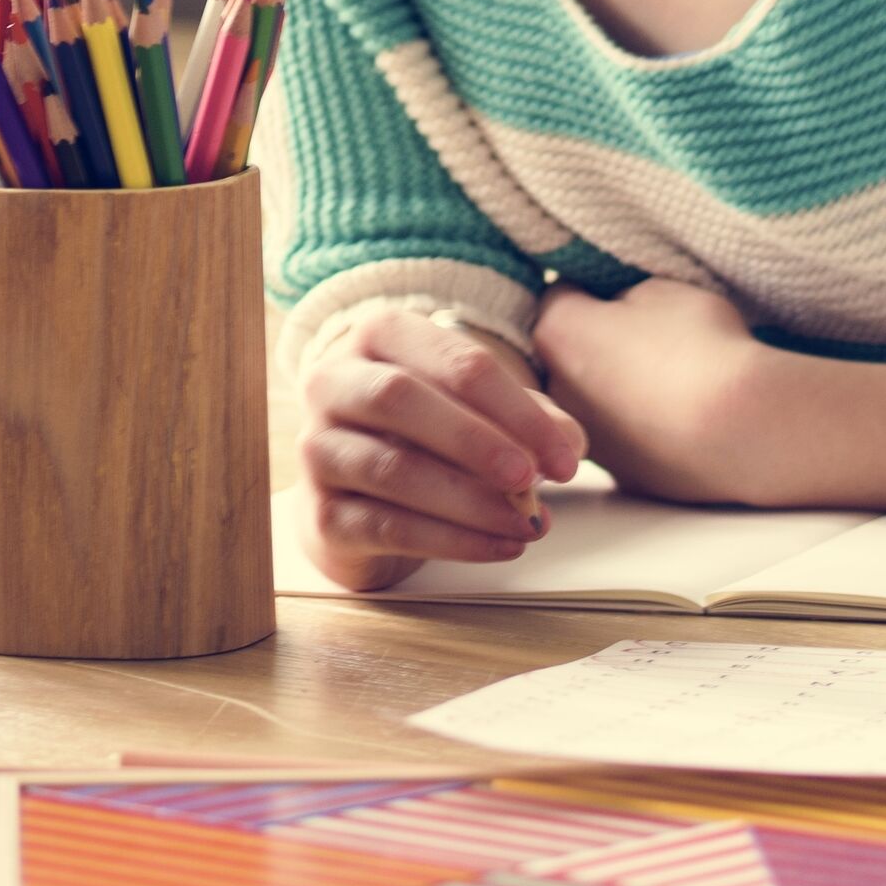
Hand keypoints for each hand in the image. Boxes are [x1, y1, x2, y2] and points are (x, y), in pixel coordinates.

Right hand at [294, 299, 588, 591]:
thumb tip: (567, 444)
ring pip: (390, 468)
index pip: (453, 360)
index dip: (516, 408)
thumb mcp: (479, 415)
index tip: (565, 457)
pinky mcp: (321, 514)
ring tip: (525, 524)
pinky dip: (452, 541)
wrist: (359, 499)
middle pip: (398, 398)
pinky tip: (499, 546)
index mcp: (379, 339)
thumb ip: (527, 421)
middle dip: (474, 440)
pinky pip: (387, 526)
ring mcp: (318, 449)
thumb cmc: (425, 438)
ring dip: (469, 500)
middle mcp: (333, 384)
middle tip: (531, 478)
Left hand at [526, 278, 795, 505]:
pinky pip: (623, 438)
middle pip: (567, 354)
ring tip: (670, 380)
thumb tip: (619, 308)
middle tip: (648, 335)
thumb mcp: (663, 290)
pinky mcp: (621, 475)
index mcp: (559, 334)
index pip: (558, 296)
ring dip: (616, 389)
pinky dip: (641, 427)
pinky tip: (679, 418)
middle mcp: (556, 391)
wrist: (744, 429)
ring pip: (593, 401)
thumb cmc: (703, 348)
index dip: (593, 287)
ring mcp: (588, 438)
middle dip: (596, 342)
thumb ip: (625, 295)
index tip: (621, 289)